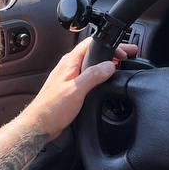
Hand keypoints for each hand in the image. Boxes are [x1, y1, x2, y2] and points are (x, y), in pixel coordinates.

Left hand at [22, 41, 140, 137]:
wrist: (40, 125)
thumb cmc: (51, 108)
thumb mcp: (76, 90)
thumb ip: (93, 75)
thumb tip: (110, 65)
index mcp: (70, 62)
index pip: (92, 44)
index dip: (111, 45)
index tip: (125, 51)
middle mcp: (70, 67)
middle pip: (94, 53)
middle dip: (112, 53)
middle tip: (128, 56)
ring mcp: (70, 77)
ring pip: (92, 64)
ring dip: (107, 64)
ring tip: (121, 66)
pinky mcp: (72, 88)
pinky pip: (90, 76)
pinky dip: (102, 75)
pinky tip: (107, 81)